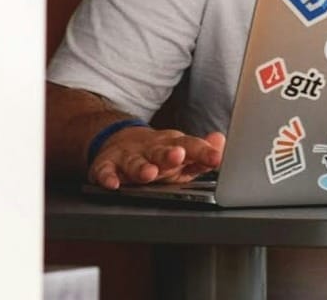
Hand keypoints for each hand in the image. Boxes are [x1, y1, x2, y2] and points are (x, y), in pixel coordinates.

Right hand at [88, 125, 224, 188]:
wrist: (120, 141)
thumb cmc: (159, 154)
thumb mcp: (183, 153)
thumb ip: (203, 153)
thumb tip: (221, 142)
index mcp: (173, 145)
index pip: (191, 146)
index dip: (204, 152)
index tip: (216, 158)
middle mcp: (151, 149)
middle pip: (162, 151)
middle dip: (169, 154)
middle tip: (178, 156)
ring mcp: (129, 156)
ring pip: (135, 162)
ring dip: (141, 168)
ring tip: (149, 173)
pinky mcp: (106, 164)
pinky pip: (105, 171)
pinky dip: (107, 177)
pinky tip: (112, 184)